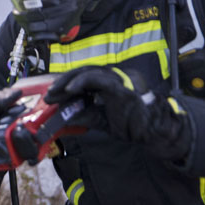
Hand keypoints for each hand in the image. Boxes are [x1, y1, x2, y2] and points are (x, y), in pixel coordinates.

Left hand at [44, 66, 191, 159]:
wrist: (155, 132)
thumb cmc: (133, 125)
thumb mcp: (102, 120)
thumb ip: (84, 115)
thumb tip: (63, 116)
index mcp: (113, 82)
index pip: (85, 77)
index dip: (67, 84)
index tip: (52, 96)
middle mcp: (117, 76)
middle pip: (84, 72)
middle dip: (63, 83)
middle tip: (49, 95)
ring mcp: (120, 78)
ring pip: (88, 72)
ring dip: (67, 82)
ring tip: (54, 93)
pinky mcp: (121, 85)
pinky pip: (97, 78)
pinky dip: (81, 82)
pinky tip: (69, 90)